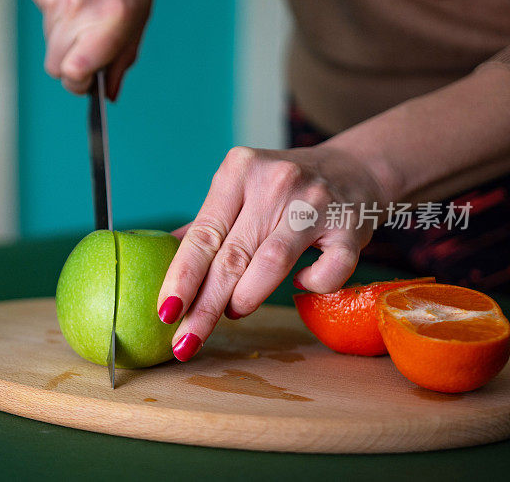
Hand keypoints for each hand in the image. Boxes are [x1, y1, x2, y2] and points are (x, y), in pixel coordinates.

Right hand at [28, 0, 152, 98]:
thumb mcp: (139, 14)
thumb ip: (123, 57)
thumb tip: (110, 93)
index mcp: (106, 21)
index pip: (73, 74)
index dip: (80, 84)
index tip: (90, 82)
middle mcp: (74, 12)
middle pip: (56, 68)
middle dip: (72, 68)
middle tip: (90, 55)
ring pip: (50, 43)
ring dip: (66, 39)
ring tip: (87, 12)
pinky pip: (44, 17)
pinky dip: (58, 14)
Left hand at [158, 145, 390, 361]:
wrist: (352, 168)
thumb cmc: (282, 189)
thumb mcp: (239, 190)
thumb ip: (206, 225)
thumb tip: (157, 260)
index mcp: (238, 171)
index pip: (203, 234)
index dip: (182, 277)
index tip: (166, 311)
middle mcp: (275, 182)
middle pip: (232, 256)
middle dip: (205, 306)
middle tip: (186, 341)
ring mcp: (315, 203)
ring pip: (271, 264)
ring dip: (246, 298)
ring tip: (233, 313)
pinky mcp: (350, 227)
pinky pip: (327, 273)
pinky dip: (310, 287)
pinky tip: (299, 285)